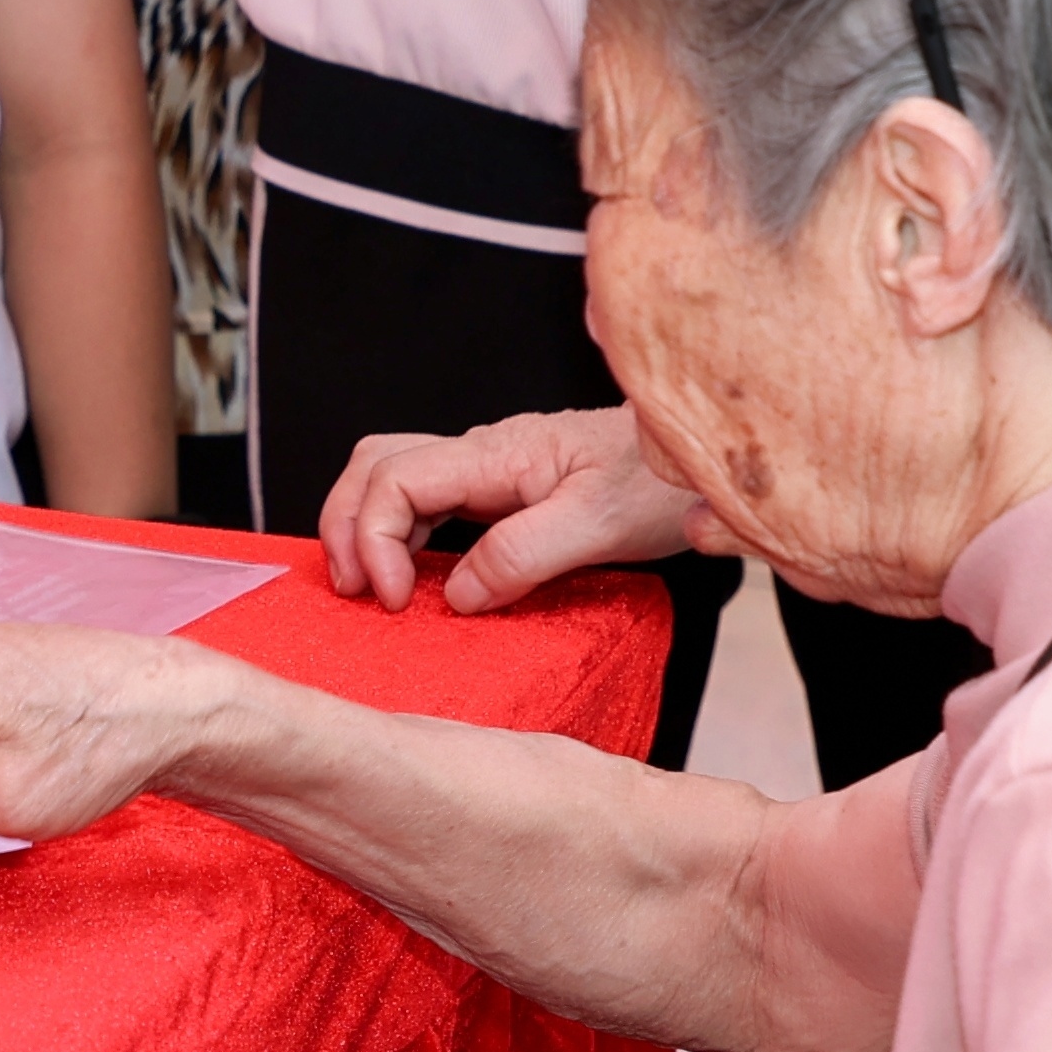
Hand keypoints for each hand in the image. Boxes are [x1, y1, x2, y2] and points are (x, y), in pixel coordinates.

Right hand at [317, 404, 702, 613]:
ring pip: (393, 478)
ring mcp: (489, 469)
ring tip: (373, 589)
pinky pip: (427, 501)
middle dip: (347, 525)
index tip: (397, 599)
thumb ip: (524, 555)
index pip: (394, 479)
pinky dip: (400, 535)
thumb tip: (458, 595)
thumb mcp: (601, 525)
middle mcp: (482, 453)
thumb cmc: (662, 482)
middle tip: (356, 593)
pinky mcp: (503, 490)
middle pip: (374, 466)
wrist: (705, 462)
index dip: (374, 538)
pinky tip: (413, 576)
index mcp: (496, 453)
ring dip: (367, 528)